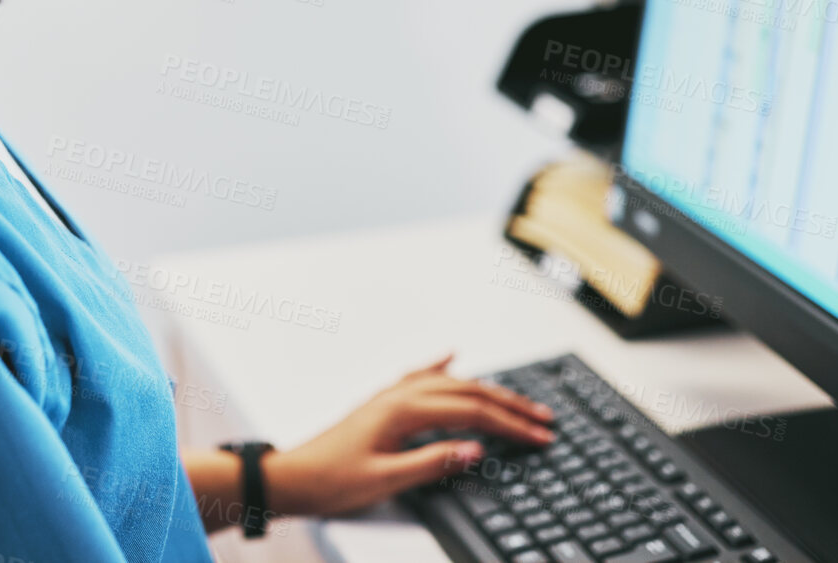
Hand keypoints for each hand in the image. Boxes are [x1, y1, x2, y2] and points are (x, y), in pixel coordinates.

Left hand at [264, 352, 553, 517]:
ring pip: (450, 383)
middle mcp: (399, 396)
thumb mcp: (386, 480)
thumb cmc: (332, 480)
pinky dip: (441, 367)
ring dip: (486, 390)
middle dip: (510, 405)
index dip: (510, 425)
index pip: (472, 413)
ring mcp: (391, 396)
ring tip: (517, 401)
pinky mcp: (383, 404)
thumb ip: (433, 462)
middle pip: (468, 392)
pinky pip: (420, 376)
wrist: (293, 478)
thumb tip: (476, 449)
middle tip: (544, 419)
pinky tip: (452, 357)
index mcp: (404, 411)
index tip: (539, 436)